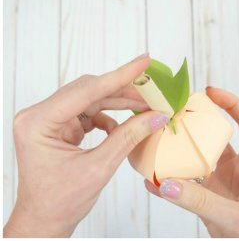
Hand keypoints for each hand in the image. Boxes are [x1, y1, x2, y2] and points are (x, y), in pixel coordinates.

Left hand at [3, 54, 170, 236]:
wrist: (45, 220)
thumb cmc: (61, 201)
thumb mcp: (99, 168)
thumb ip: (129, 137)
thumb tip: (157, 116)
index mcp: (39, 122)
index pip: (87, 90)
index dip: (120, 76)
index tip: (144, 61)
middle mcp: (39, 115)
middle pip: (89, 90)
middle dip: (124, 91)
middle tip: (155, 90)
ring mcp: (47, 120)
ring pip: (91, 99)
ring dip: (119, 103)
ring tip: (147, 107)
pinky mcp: (57, 127)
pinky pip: (88, 112)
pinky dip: (109, 117)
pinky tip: (124, 127)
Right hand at [144, 87, 238, 236]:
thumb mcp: (237, 218)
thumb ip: (203, 202)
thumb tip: (169, 184)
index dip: (232, 103)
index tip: (210, 92)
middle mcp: (238, 171)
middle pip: (215, 138)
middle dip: (195, 125)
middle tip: (171, 115)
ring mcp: (223, 187)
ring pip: (198, 162)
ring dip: (179, 154)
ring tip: (156, 142)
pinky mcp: (211, 204)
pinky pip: (188, 189)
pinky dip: (171, 185)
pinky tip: (153, 181)